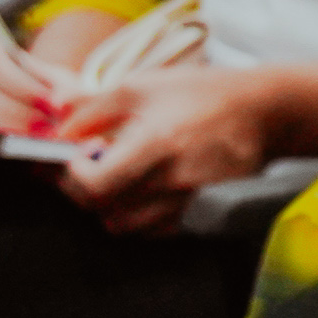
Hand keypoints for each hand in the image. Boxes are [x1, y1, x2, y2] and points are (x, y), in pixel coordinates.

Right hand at [0, 19, 73, 129]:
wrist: (18, 98)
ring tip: (35, 139)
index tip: (51, 106)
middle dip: (9, 111)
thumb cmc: (34, 83)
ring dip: (0, 129)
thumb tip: (62, 104)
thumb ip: (60, 87)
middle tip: (44, 129)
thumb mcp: (50, 78)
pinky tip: (15, 146)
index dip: (20, 85)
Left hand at [53, 64, 283, 234]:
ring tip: (113, 179)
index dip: (71, 177)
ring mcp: (190, 202)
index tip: (69, 159)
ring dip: (108, 206)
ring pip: (126, 226)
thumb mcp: (142, 86)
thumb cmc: (202, 94)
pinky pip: (153, 231)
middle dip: (82, 190)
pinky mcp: (201, 214)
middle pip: (104, 210)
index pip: (96, 184)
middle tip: (82, 167)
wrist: (263, 112)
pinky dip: (136, 216)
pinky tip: (140, 189)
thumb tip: (55, 127)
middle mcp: (175, 181)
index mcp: (158, 144)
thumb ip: (92, 107)